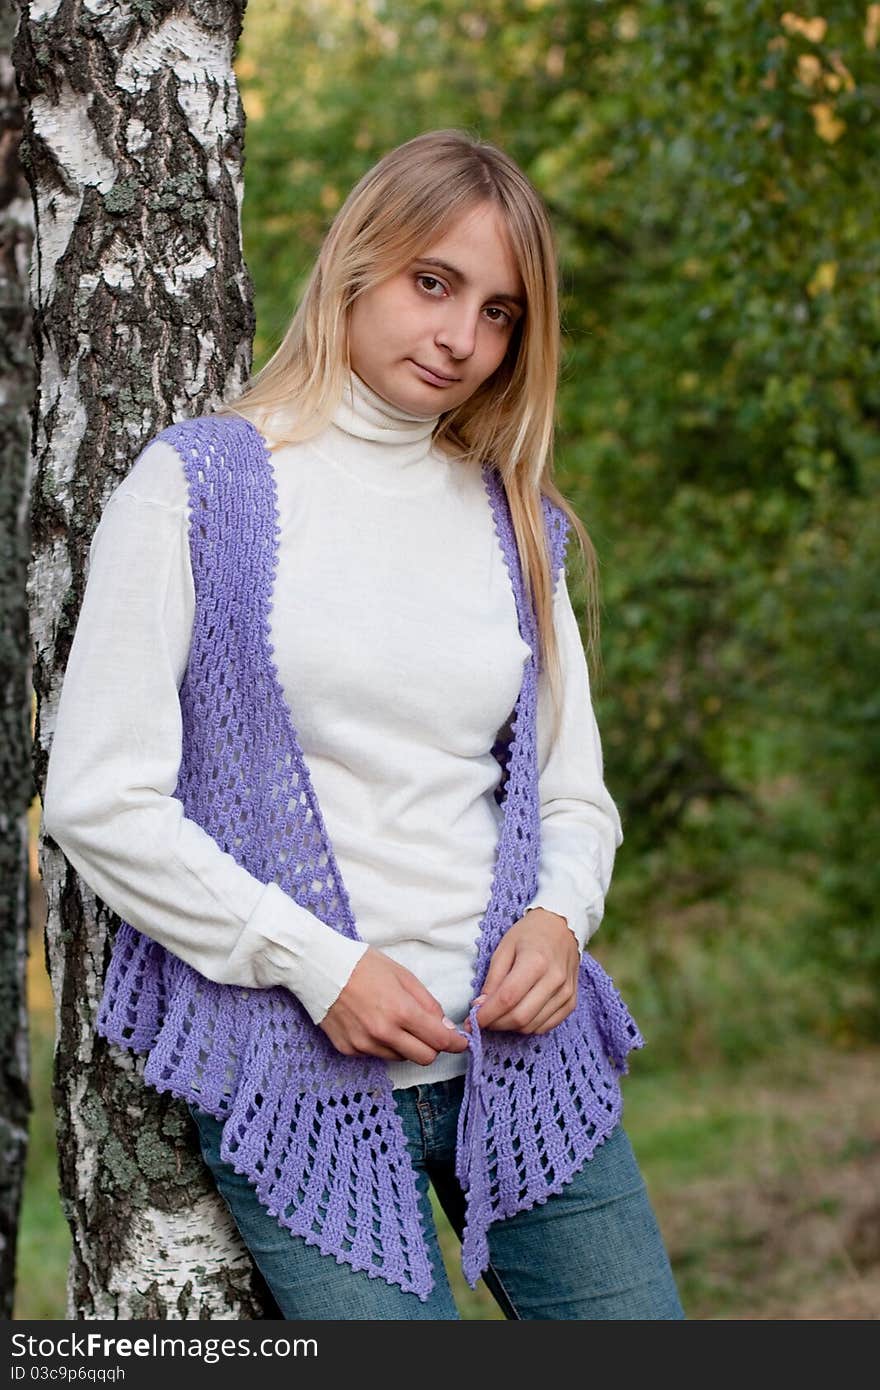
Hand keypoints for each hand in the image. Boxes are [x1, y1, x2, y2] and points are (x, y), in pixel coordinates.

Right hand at [319, 946, 469, 1064]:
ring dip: (406, 1045)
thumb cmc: (363, 965)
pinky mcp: (349, 1050)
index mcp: (400, 1011)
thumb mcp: (403, 975)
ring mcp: (364, 1044)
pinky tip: (372, 1023)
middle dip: (433, 1047)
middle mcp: (383, 1033)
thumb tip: (445, 1027)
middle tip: (431, 1033)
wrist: (320, 968)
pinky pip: (377, 1054)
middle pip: (424, 1058)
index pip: (439, 1041)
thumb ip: (427, 1003)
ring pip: (400, 1058)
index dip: (455, 1043)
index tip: (461, 1042)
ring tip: (395, 1021)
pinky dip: (383, 1044)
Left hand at [463, 908, 578, 1035]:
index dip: (486, 1015)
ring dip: (510, 1027)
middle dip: (496, 1024)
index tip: (472, 1021)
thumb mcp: (504, 948)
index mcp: (535, 962)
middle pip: (520, 1017)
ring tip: (499, 1016)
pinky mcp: (571, 1002)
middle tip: (483, 1020)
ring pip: (532, 1026)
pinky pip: (546, 1026)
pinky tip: (518, 1014)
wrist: (561, 927)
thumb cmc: (529, 934)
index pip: (507, 999)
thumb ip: (493, 979)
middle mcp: (554, 980)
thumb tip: (481, 1006)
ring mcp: (566, 993)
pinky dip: (528, 1027)